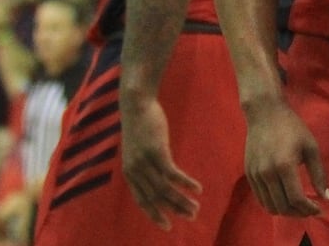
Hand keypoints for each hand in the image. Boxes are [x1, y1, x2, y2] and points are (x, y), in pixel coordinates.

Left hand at [120, 94, 202, 229]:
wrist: (137, 104)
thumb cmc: (141, 123)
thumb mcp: (139, 148)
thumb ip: (145, 163)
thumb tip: (158, 173)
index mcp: (130, 173)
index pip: (142, 201)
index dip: (155, 214)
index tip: (168, 225)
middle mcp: (136, 172)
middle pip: (157, 198)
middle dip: (175, 210)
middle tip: (191, 218)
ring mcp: (145, 163)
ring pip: (165, 189)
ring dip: (182, 200)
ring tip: (196, 208)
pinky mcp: (157, 153)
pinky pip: (173, 174)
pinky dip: (186, 183)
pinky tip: (198, 188)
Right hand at [242, 97, 328, 216]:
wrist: (265, 114)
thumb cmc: (292, 128)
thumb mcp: (311, 148)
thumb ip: (319, 174)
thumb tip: (328, 198)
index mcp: (284, 166)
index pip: (296, 199)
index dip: (309, 209)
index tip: (319, 209)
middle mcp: (267, 174)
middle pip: (283, 207)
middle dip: (299, 213)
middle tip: (310, 210)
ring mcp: (255, 175)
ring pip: (270, 206)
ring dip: (286, 212)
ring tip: (299, 207)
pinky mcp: (249, 175)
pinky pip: (261, 198)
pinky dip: (274, 204)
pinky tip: (285, 199)